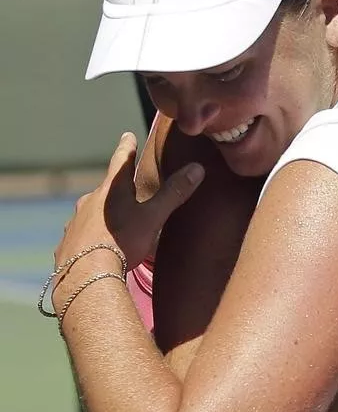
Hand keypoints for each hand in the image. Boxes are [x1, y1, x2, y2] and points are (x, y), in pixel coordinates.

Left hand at [55, 132, 204, 276]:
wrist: (86, 276)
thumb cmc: (122, 242)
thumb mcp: (153, 217)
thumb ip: (174, 193)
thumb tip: (197, 168)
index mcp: (111, 191)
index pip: (121, 161)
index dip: (127, 147)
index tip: (127, 135)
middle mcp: (88, 202)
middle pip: (105, 189)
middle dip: (116, 189)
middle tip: (127, 191)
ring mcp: (74, 223)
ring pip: (91, 212)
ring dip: (102, 215)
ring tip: (114, 225)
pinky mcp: (66, 245)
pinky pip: (81, 235)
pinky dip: (90, 237)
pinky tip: (97, 248)